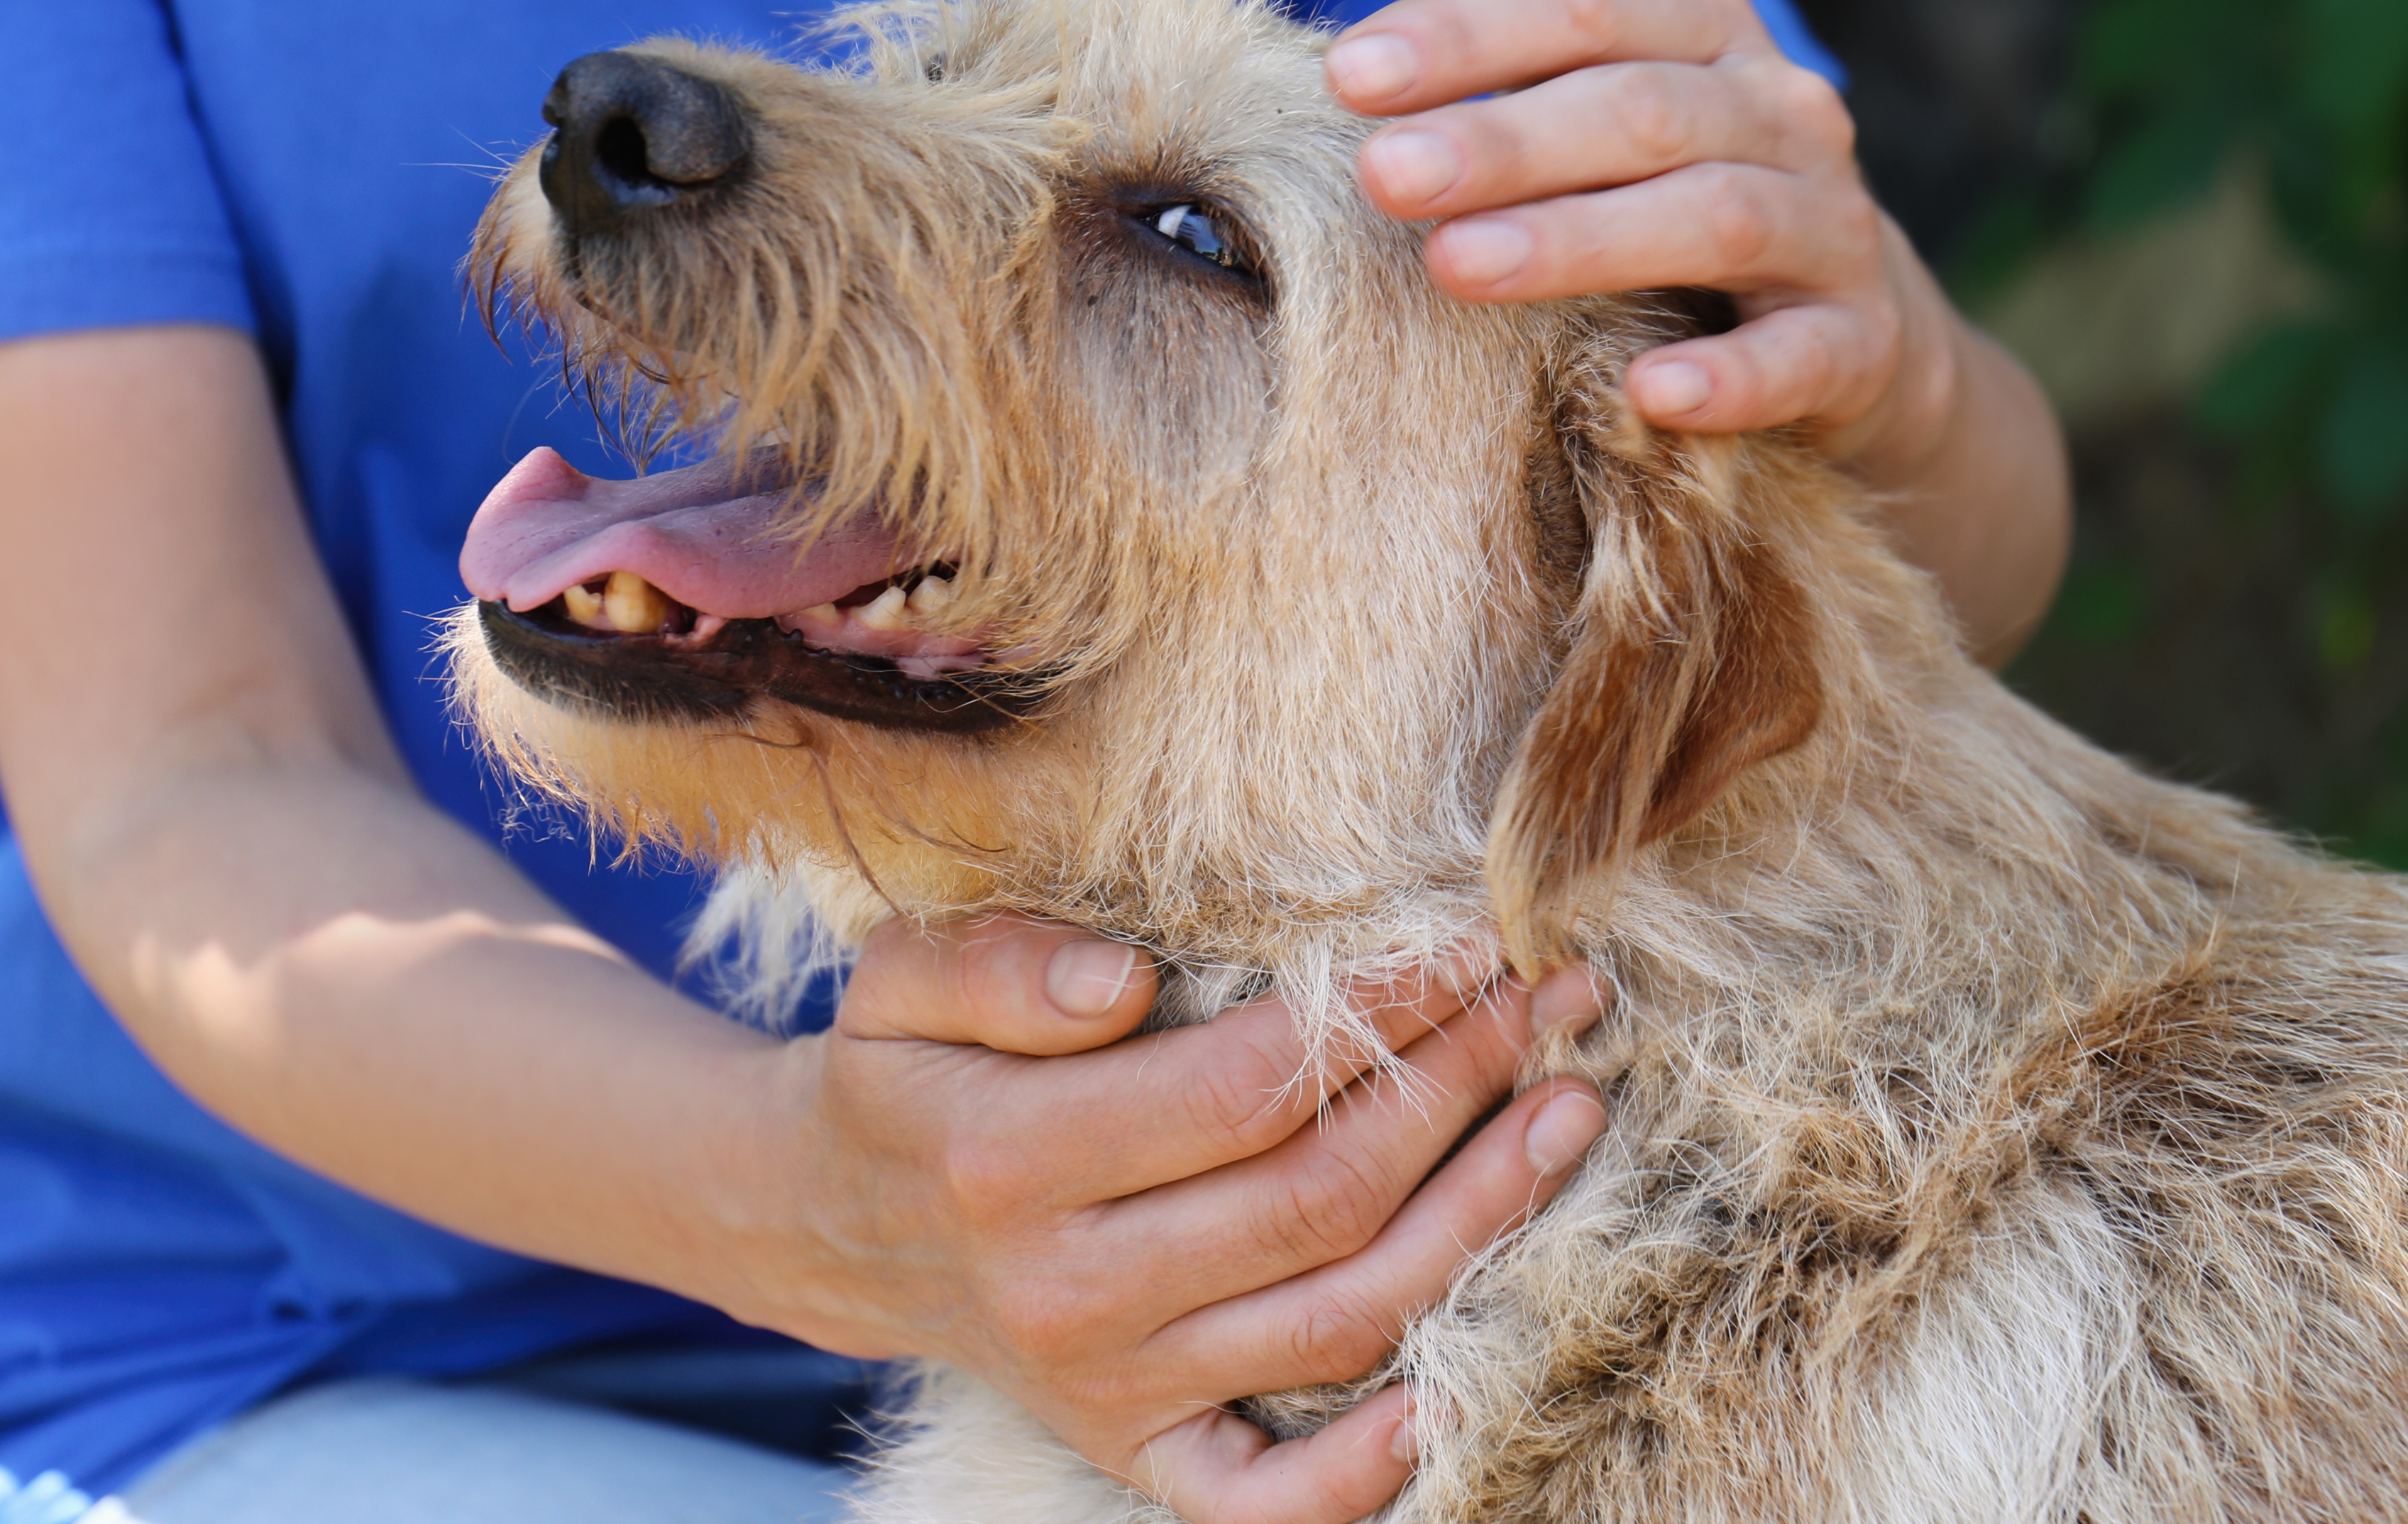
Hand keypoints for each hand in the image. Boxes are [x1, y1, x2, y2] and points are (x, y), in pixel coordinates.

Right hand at [757, 913, 1607, 1523]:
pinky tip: (1459, 1391)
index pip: (1247, 1084)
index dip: (1379, 1011)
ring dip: (1476, 1221)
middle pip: (1318, 1196)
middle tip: (1559, 1000)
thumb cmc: (905, 1069)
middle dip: (1462, 1087)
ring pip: (1336, 1318)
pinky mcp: (1135, 1451)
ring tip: (1570, 1116)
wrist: (838, 1223)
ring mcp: (1110, 1388)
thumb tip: (1120, 980)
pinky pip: (1264, 1499)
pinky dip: (1364, 1469)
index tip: (1473, 939)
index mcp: (1011, 1158)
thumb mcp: (903, 976)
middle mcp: (1068, 1290)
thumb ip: (1003, 963)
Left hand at [1326, 0, 1953, 470]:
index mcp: (1709, 29)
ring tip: (1456, 267)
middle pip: (1638, 108)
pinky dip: (1729, 375)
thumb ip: (1534, 11)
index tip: (1347, 74)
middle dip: (1503, 139)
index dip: (1466, 33)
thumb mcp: (1614, 85)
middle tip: (1382, 174)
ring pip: (1714, 217)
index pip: (1585, 3)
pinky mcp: (1862, 342)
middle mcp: (1782, 110)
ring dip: (1579, 240)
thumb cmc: (1682, 184)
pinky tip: (1647, 391)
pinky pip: (1800, 356)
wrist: (1858, 323)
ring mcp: (1833, 225)